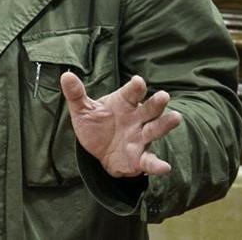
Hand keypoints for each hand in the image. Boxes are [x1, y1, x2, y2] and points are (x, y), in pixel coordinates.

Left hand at [60, 72, 180, 178]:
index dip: (135, 87)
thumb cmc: (95, 125)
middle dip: (156, 102)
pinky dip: (157, 165)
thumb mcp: (83, 110)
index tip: (138, 81)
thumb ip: (76, 94)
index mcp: (124, 102)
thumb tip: (66, 75)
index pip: (131, 92)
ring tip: (176, 117)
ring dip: (165, 124)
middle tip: (164, 96)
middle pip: (149, 108)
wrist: (98, 152)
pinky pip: (151, 161)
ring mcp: (141, 137)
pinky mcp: (141, 158)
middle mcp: (137, 118)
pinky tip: (165, 167)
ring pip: (155, 129)